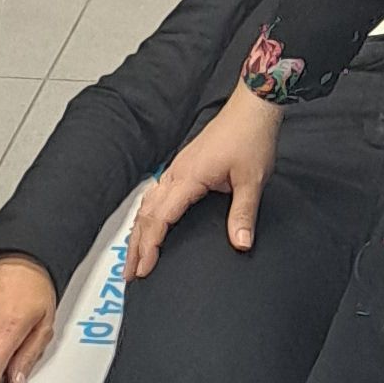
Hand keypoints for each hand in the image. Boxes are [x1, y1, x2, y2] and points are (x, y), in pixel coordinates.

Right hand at [127, 75, 281, 277]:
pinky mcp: (185, 166)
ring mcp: (179, 168)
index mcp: (189, 177)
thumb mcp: (252, 180)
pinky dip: (148, 214)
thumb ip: (243, 213)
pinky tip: (149, 224)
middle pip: (146, 214)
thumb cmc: (251, 139)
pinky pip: (157, 194)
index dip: (150, 246)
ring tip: (134, 255)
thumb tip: (241, 244)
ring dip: (139, 230)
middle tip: (131, 273)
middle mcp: (177, 173)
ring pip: (148, 203)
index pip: (160, 218)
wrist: (252, 108)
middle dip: (136, 245)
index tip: (144, 269)